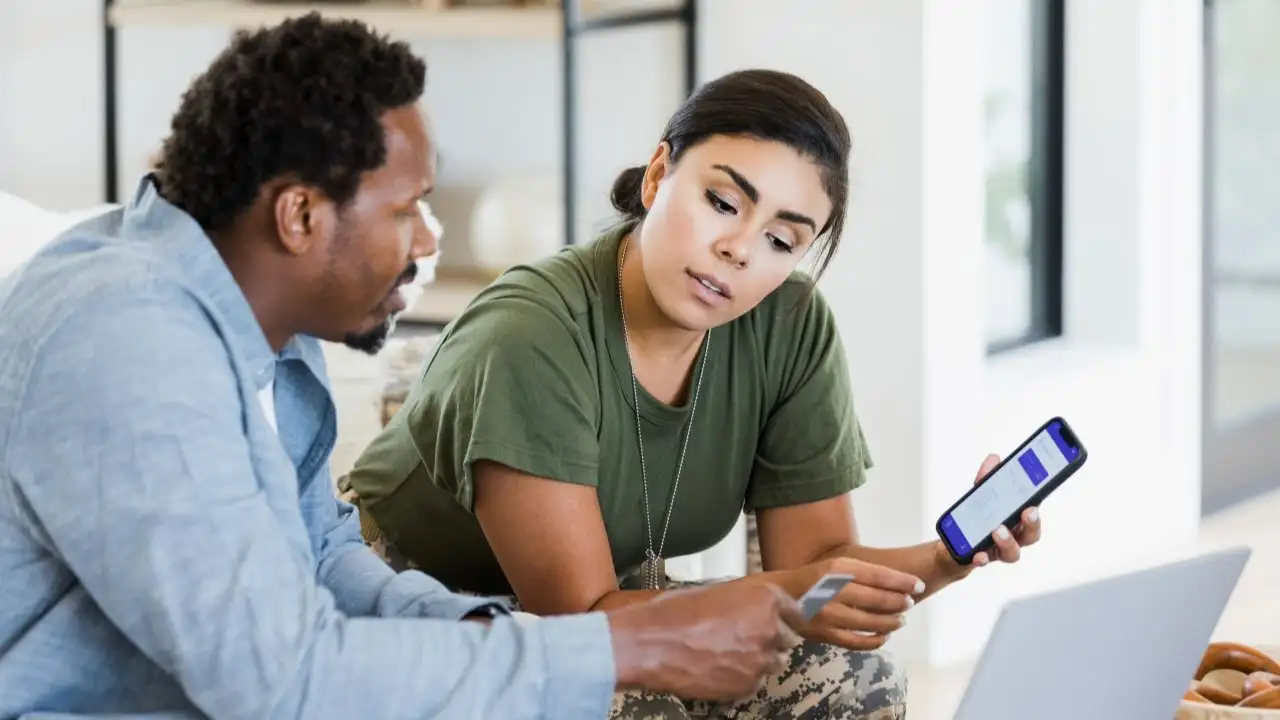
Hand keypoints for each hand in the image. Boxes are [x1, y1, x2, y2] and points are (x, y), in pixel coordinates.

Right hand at [606, 582, 802, 700]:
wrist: (651, 644)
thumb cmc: (676, 612)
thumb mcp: (715, 593)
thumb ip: (744, 603)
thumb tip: (753, 610)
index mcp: (765, 600)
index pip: (795, 612)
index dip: (786, 618)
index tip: (781, 622)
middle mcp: (770, 629)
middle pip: (786, 640)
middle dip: (769, 640)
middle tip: (743, 640)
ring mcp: (760, 660)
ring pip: (772, 664)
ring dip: (757, 661)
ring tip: (727, 656)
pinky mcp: (747, 686)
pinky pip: (754, 683)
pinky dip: (742, 679)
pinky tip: (718, 670)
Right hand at [781, 557, 925, 650]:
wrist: (781, 595)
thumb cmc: (814, 578)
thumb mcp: (836, 565)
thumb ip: (863, 572)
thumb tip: (898, 583)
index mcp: (837, 568)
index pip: (879, 575)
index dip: (903, 581)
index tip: (919, 586)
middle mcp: (833, 591)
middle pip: (878, 599)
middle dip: (900, 602)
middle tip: (909, 603)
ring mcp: (829, 615)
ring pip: (871, 622)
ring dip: (892, 622)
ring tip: (901, 620)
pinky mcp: (826, 634)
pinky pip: (858, 642)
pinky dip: (876, 641)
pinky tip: (884, 636)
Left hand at [941, 453, 1044, 572]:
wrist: (954, 543)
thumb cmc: (976, 519)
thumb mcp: (980, 495)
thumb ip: (987, 478)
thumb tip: (994, 459)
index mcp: (1017, 520)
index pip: (1034, 513)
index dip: (1039, 508)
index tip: (1035, 502)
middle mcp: (1013, 537)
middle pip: (1030, 535)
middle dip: (1032, 524)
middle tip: (1027, 512)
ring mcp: (998, 550)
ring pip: (1012, 552)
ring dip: (1008, 541)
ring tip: (998, 530)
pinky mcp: (981, 558)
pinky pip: (984, 561)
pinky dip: (981, 558)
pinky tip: (978, 555)